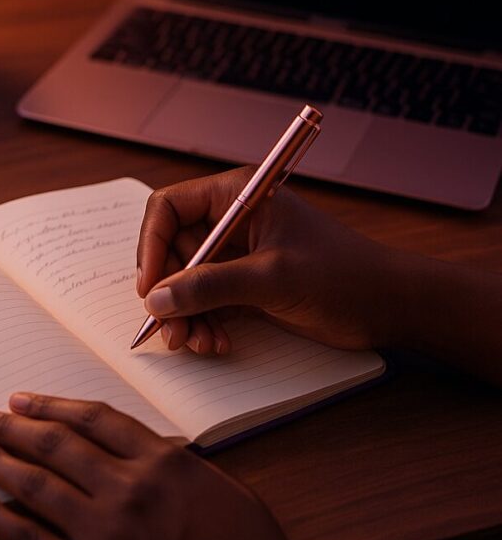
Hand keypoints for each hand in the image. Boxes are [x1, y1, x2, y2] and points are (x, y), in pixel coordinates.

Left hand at [0, 393, 297, 539]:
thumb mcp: (216, 488)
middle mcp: (128, 490)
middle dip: (11, 427)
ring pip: (36, 485)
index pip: (94, 419)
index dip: (52, 405)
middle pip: (56, 445)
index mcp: (162, 463)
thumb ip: (168, 462)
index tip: (23, 399)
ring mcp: (106, 534)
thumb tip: (126, 447)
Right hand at [136, 167, 402, 355]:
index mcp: (237, 196)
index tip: (150, 287)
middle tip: (172, 329)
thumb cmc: (343, 275)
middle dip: (170, 291)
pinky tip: (217, 343)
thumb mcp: (273, 278)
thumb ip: (212, 285)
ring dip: (186, 314)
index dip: (152, 245)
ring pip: (186, 281)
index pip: (170, 208)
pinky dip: (204, 323)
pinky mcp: (244, 283)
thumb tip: (158, 299)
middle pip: (173, 249)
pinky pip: (206, 300)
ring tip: (198, 342)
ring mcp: (237, 253)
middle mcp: (231, 220)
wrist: (390, 306)